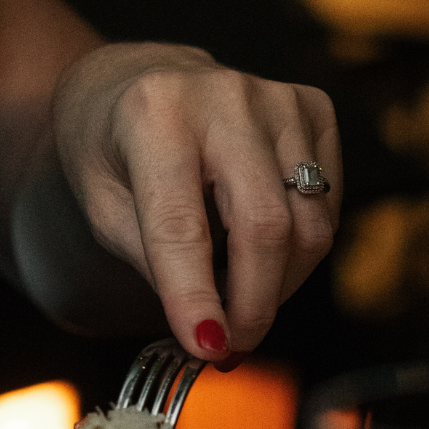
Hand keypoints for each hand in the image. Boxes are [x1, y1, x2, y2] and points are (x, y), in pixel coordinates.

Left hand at [52, 42, 341, 364]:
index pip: (183, 226)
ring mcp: (277, 99)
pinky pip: (326, 207)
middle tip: (232, 347)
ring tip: (240, 301)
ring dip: (279, 286)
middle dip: (253, 306)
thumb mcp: (102, 208)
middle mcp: (224, 98)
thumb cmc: (111, 150)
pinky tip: (260, 254)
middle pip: (266, 228)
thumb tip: (210, 330)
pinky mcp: (312, 108)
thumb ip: (154, 264)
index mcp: (154, 117)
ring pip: (309, 227)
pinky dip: (299, 251)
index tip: (208, 349)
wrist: (134, 79)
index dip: (197, 297)